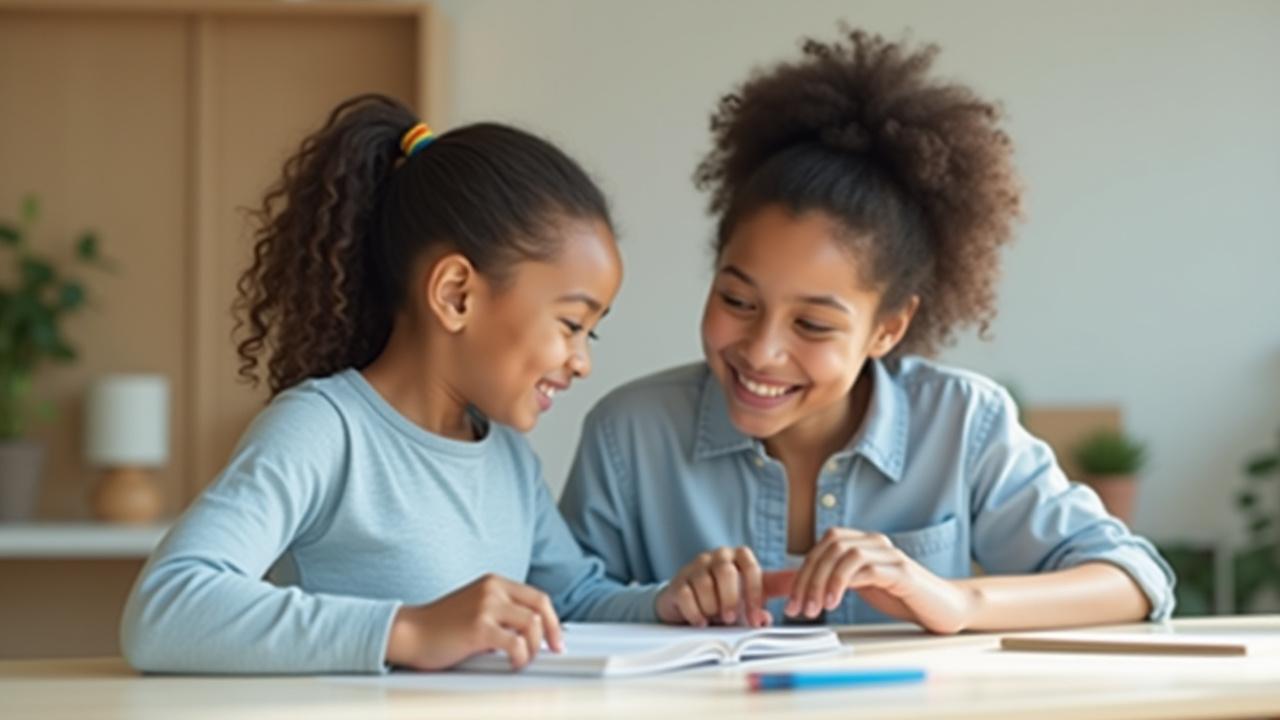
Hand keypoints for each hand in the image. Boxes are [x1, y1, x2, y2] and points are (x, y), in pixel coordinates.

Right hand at [385, 573, 563, 670]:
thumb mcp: (476, 608)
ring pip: (531, 624)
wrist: (409, 632)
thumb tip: (531, 634)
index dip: (551, 619)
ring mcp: (485, 606)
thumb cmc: (439, 626)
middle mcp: (492, 589)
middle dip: (552, 631)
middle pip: (540, 606)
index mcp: (494, 582)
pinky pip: (516, 644)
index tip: (555, 637)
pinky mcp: (478, 628)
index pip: (536, 596)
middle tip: (553, 649)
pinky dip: (521, 657)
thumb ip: (501, 613)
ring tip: (523, 659)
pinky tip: (513, 663)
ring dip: (533, 647)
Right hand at [655, 546, 790, 627]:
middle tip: (732, 618)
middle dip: (730, 600)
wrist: (691, 602)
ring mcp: (695, 567)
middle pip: (725, 572)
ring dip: (712, 608)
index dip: (754, 595)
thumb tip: (798, 594)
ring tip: (715, 620)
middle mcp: (717, 557)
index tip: (756, 619)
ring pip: (704, 584)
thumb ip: (775, 589)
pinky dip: (695, 613)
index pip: (750, 568)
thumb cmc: (727, 596)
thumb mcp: (753, 591)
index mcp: (739, 557)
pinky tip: (701, 622)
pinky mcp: (678, 582)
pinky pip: (686, 595)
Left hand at [785, 528, 977, 633]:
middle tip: (800, 608)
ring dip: (824, 581)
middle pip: (830, 546)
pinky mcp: (902, 572)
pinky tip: (835, 603)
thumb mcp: (860, 587)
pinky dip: (843, 583)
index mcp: (863, 542)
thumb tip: (795, 585)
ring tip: (817, 607)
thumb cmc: (901, 597)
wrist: (944, 608)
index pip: (823, 546)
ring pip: (845, 553)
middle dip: (808, 578)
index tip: (792, 602)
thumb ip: (833, 581)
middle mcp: (875, 542)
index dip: (802, 572)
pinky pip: (867, 568)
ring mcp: (890, 555)